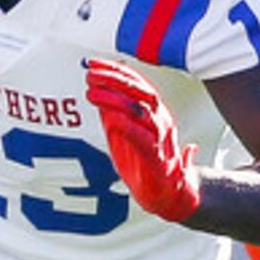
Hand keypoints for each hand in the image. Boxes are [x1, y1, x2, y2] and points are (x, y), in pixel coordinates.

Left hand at [84, 57, 201, 221]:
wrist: (168, 196)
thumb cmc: (145, 163)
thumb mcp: (123, 133)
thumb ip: (113, 113)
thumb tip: (96, 89)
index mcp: (153, 113)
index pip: (136, 84)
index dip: (115, 71)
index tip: (93, 63)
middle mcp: (160, 121)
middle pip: (141, 92)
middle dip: (115, 79)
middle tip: (91, 73)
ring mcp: (161, 140)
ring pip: (142, 112)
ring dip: (116, 99)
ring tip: (92, 92)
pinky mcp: (158, 161)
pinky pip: (144, 139)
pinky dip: (128, 127)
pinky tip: (111, 119)